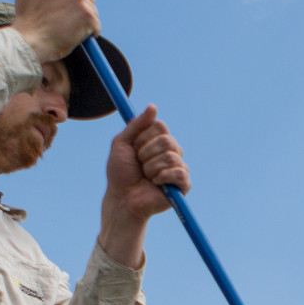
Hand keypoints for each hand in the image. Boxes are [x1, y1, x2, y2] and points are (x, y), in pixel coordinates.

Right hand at [9, 0, 98, 63]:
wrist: (29, 40)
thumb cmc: (27, 18)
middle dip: (80, 8)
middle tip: (64, 19)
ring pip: (92, 11)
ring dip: (84, 21)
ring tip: (66, 28)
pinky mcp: (89, 15)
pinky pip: (96, 25)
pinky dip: (89, 32)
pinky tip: (74, 36)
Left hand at [105, 105, 189, 223]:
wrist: (122, 198)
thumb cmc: (120, 174)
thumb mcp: (121, 143)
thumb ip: (136, 125)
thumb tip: (153, 106)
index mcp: (157, 142)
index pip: (160, 127)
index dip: (144, 137)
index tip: (134, 148)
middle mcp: (170, 152)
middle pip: (167, 141)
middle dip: (146, 154)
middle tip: (139, 165)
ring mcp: (178, 168)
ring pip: (171, 157)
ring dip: (151, 168)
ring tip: (146, 177)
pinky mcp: (183, 184)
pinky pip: (179, 172)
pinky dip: (163, 177)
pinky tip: (156, 184)